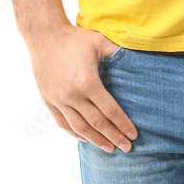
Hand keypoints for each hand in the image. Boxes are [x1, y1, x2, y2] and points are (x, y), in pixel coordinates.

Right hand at [25, 24, 137, 152]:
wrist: (44, 35)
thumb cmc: (74, 37)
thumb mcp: (100, 41)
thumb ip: (118, 52)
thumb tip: (139, 58)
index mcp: (88, 82)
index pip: (110, 110)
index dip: (123, 124)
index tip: (133, 135)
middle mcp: (72, 95)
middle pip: (97, 123)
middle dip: (113, 137)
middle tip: (127, 148)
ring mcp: (58, 99)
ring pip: (79, 128)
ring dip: (96, 140)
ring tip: (109, 148)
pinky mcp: (48, 100)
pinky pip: (62, 123)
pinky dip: (75, 133)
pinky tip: (86, 139)